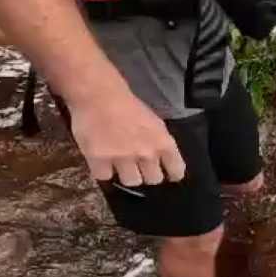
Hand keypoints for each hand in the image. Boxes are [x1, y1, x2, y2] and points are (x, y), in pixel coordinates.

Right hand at [66, 91, 184, 185]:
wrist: (99, 94)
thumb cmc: (127, 104)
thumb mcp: (153, 122)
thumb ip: (158, 143)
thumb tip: (161, 160)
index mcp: (163, 141)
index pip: (176, 170)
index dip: (172, 173)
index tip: (168, 174)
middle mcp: (146, 153)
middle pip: (153, 179)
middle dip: (146, 173)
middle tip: (137, 165)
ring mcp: (123, 158)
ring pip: (131, 181)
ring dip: (125, 174)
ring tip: (117, 161)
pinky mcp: (100, 161)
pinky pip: (104, 177)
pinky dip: (102, 170)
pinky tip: (100, 158)